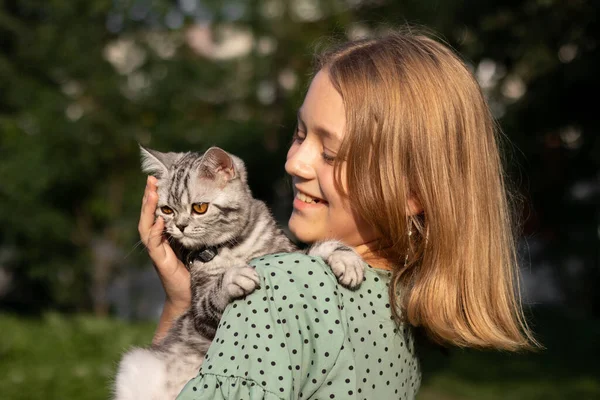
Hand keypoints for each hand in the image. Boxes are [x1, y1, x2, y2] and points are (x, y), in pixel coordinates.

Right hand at [139, 176, 190, 311]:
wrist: (190, 295)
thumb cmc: (196, 268)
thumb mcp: (198, 242)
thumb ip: (197, 227)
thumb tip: (213, 208)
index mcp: (166, 234)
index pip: (159, 210)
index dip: (158, 194)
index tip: (160, 177)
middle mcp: (158, 239)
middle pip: (149, 214)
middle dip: (150, 196)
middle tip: (152, 178)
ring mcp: (156, 249)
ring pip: (147, 225)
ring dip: (149, 208)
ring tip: (152, 192)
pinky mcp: (159, 259)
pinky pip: (153, 242)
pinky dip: (155, 229)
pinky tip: (160, 218)